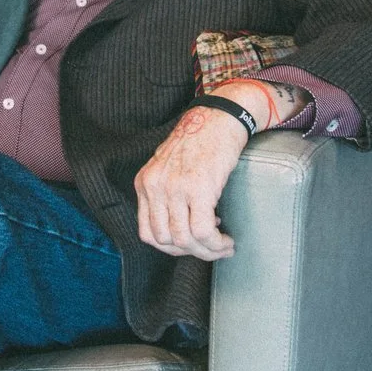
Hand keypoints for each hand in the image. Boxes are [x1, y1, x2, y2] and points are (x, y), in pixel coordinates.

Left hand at [133, 79, 291, 260]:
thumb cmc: (200, 141)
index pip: (147, 233)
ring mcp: (175, 188)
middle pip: (166, 240)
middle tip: (210, 249)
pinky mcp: (199, 188)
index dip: (170, 248)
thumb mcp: (169, 167)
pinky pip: (203, 231)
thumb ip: (165, 194)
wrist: (220, 117)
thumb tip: (179, 231)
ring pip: (185, 240)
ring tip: (223, 246)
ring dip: (207, 251)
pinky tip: (226, 239)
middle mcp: (155, 186)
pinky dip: (216, 243)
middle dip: (191, 252)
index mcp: (145, 182)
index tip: (190, 245)